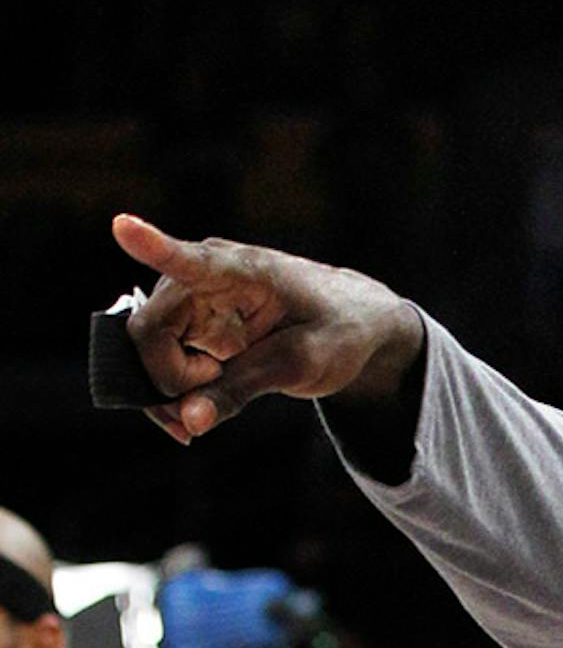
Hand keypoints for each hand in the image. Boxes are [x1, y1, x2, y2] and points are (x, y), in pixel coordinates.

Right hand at [110, 215, 422, 443]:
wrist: (353, 322)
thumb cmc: (336, 329)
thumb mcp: (301, 365)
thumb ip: (243, 389)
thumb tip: (189, 421)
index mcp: (239, 270)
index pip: (189, 260)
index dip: (153, 247)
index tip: (124, 226)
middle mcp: (199, 278)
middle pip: (149, 332)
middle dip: (165, 382)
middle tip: (202, 413)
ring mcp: (188, 301)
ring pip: (146, 352)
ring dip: (164, 393)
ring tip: (201, 418)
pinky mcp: (187, 326)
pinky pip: (158, 362)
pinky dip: (171, 394)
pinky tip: (195, 412)